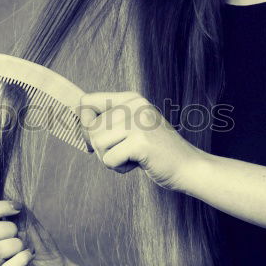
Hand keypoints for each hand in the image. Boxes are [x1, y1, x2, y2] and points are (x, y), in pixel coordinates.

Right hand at [0, 199, 71, 265]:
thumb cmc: (40, 248)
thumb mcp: (29, 224)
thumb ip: (16, 211)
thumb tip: (6, 195)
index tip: (18, 208)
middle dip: (8, 228)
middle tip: (22, 236)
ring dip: (16, 244)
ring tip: (26, 249)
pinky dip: (21, 259)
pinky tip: (29, 257)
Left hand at [78, 91, 203, 192]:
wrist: (188, 166)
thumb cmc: (156, 151)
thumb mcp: (132, 127)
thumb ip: (108, 120)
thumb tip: (77, 115)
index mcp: (131, 98)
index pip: (87, 101)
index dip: (85, 123)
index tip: (97, 137)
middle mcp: (134, 105)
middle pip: (91, 128)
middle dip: (102, 148)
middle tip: (126, 151)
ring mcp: (138, 121)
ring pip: (97, 144)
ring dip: (111, 158)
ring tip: (132, 156)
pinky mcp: (140, 141)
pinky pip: (109, 159)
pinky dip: (119, 168)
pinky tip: (138, 163)